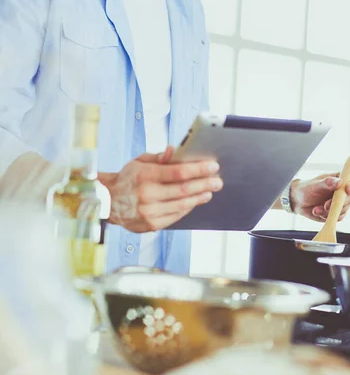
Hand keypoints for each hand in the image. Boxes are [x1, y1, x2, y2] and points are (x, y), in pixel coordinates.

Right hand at [100, 147, 222, 232]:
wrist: (108, 202)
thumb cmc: (127, 179)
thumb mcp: (139, 162)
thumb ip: (159, 157)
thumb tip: (175, 150)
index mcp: (145, 176)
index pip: (178, 172)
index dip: (198, 170)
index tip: (212, 166)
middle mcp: (147, 194)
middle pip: (184, 190)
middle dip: (205, 184)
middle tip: (217, 181)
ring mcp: (149, 212)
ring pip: (182, 204)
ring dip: (199, 197)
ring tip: (209, 191)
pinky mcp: (151, 224)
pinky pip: (176, 216)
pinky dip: (187, 208)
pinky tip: (195, 202)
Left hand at [290, 173, 349, 221]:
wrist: (298, 201)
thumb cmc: (306, 188)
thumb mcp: (315, 185)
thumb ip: (327, 183)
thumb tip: (339, 182)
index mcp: (341, 180)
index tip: (347, 190)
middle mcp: (343, 192)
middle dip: (338, 204)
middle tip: (325, 205)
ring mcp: (340, 203)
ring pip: (343, 210)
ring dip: (329, 211)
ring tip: (317, 209)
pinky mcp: (335, 213)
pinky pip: (336, 217)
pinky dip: (326, 216)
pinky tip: (317, 211)